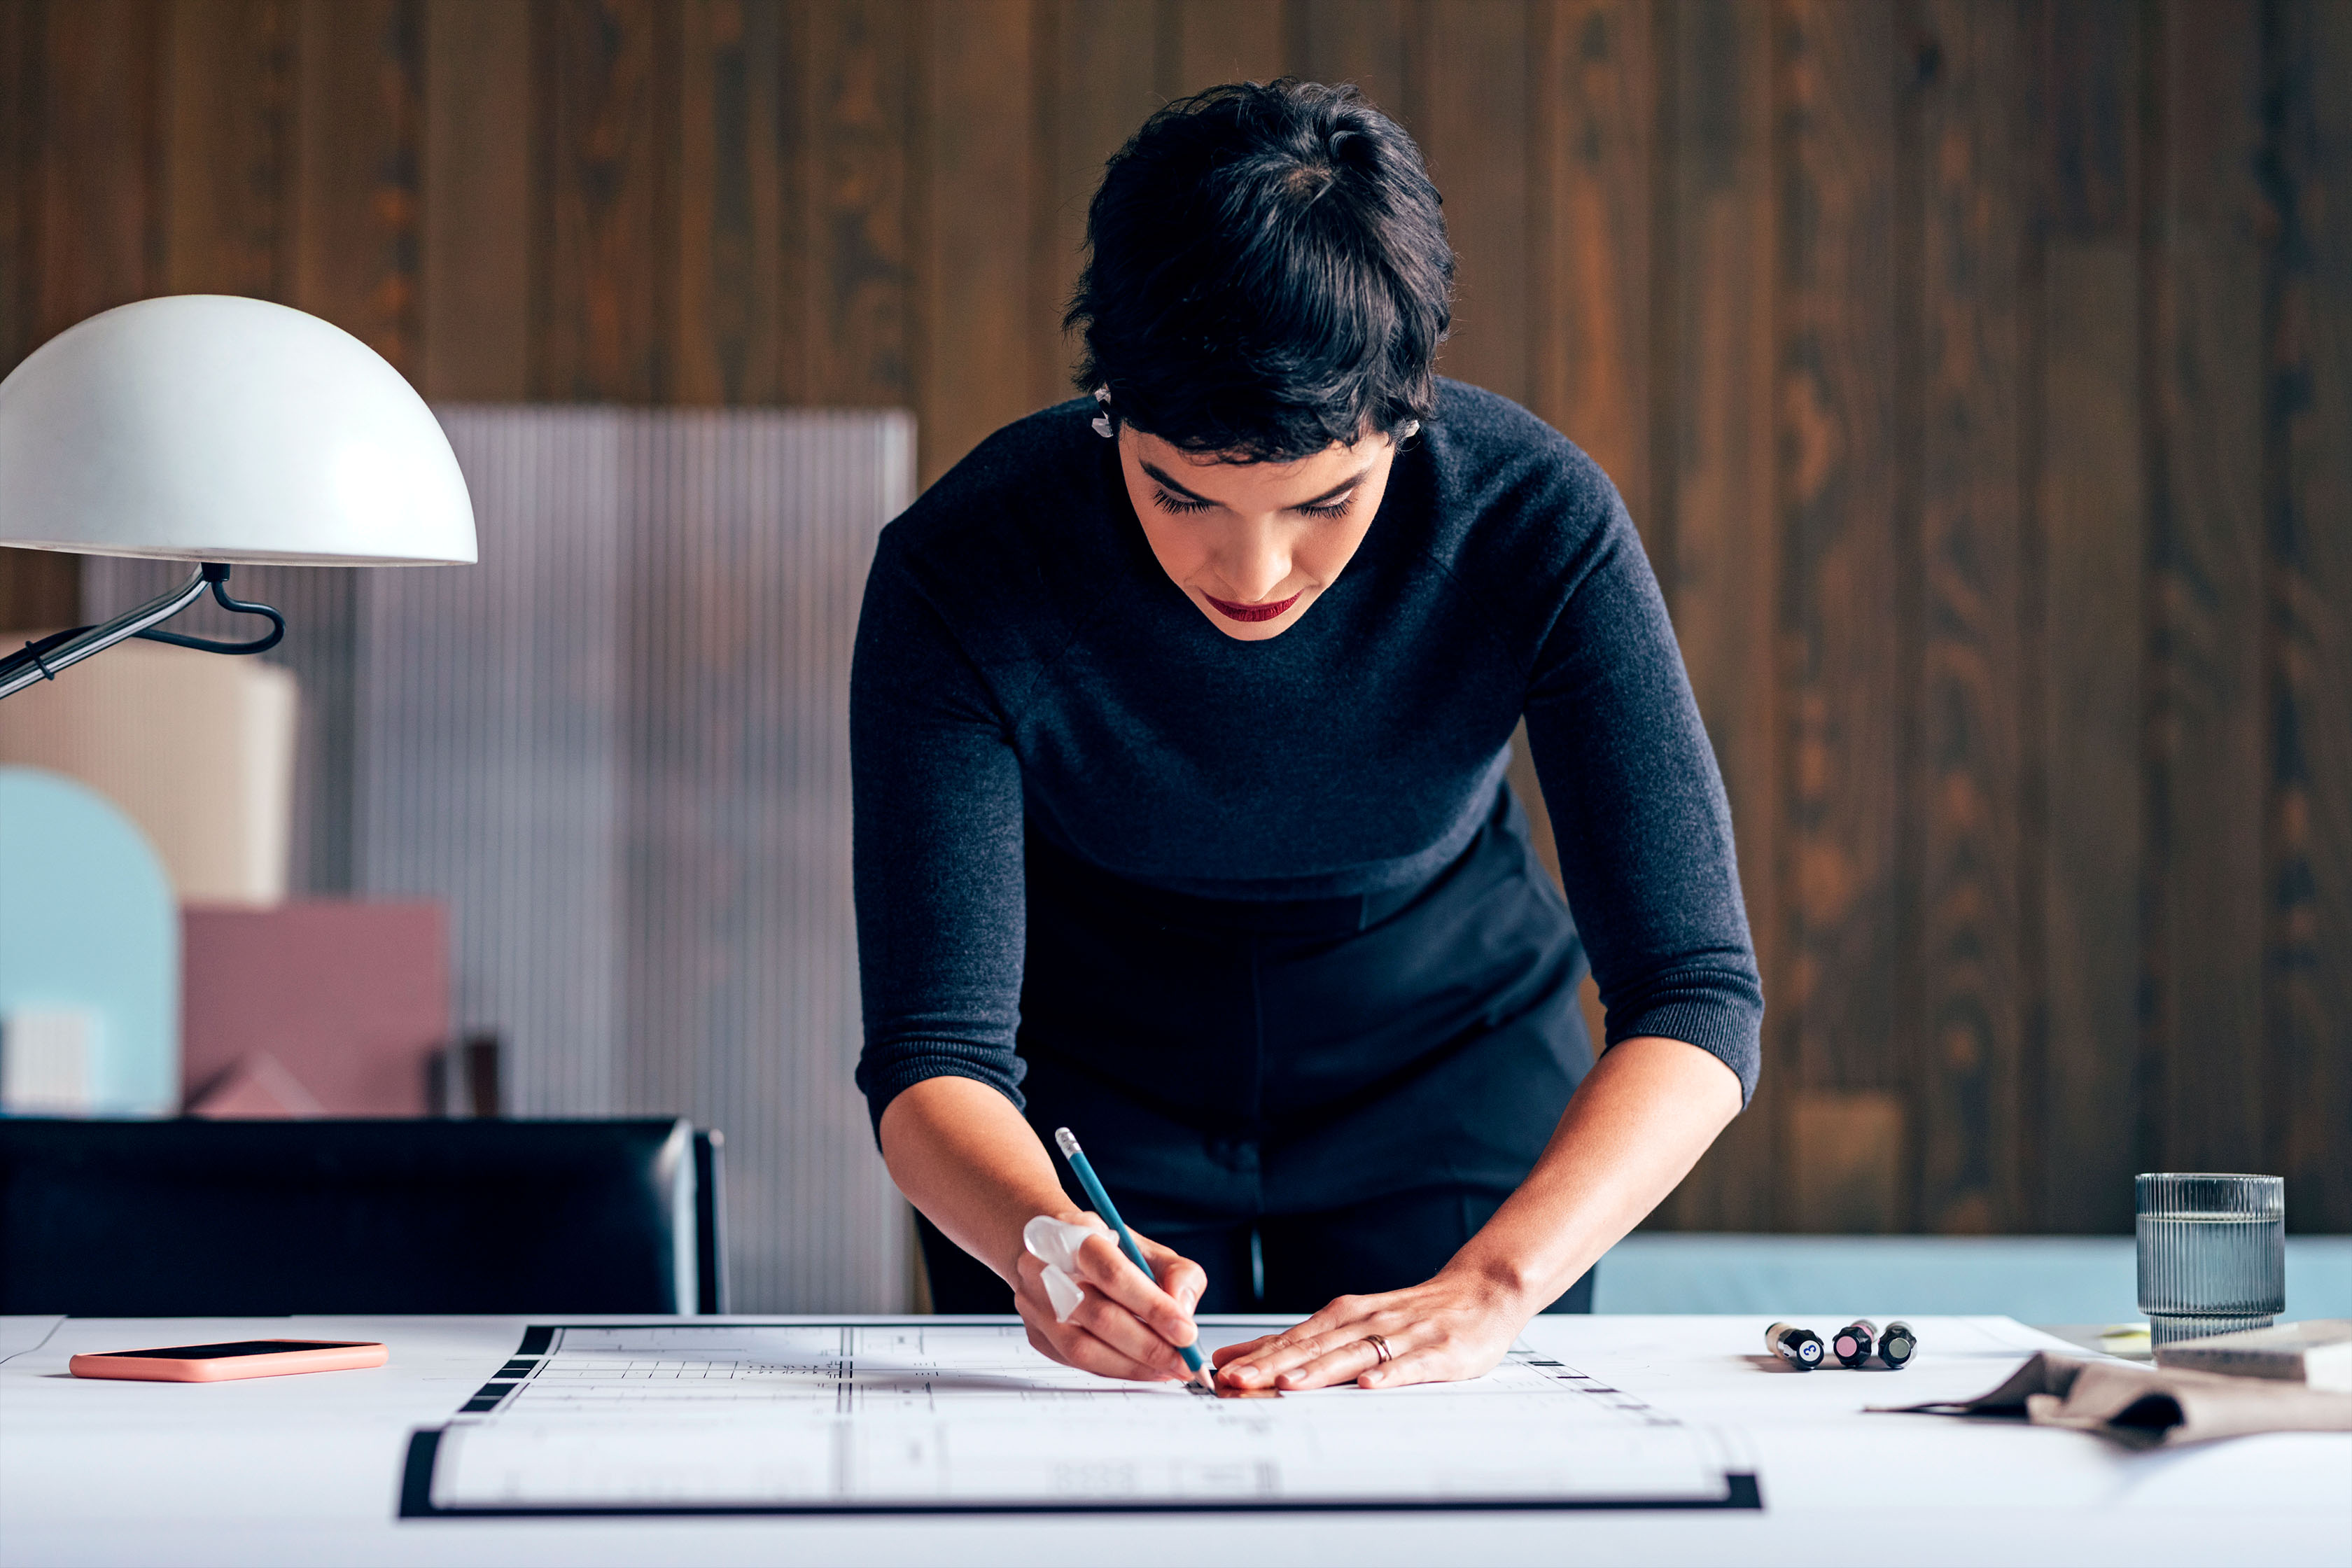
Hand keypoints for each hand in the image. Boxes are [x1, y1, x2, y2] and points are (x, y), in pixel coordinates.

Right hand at [1012, 1213, 1207, 1382]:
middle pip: (1099, 1316)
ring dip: (1132, 1366)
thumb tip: (1183, 1311)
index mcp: (1074, 1236)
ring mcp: (1034, 1305)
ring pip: (1083, 1348)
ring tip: (1167, 1369)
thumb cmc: (1099, 1248)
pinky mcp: (1035, 1334)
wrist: (1042, 1248)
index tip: (1186, 1330)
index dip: (1153, 1306)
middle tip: (1183, 1360)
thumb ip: (1175, 1272)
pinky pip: (1076, 1363)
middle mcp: (1044, 1270)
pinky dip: (1115, 1370)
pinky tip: (1142, 1368)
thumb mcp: (1142, 1246)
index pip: (1113, 1274)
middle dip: (1149, 1346)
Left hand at [1210, 1264, 1533, 1391]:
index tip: (1222, 1370)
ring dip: (1319, 1370)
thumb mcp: (1355, 1320)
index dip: (1256, 1355)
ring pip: (1353, 1354)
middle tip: (1237, 1380)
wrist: (1481, 1290)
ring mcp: (1404, 1336)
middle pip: (1314, 1346)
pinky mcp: (1439, 1352)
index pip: (1293, 1337)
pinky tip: (1368, 1385)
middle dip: (1272, 1364)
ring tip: (1288, 1385)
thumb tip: (1243, 1355)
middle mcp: (1369, 1321)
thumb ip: (1303, 1340)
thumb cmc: (1414, 1313)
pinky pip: (1410, 1365)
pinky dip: (1388, 1375)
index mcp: (1346, 1315)